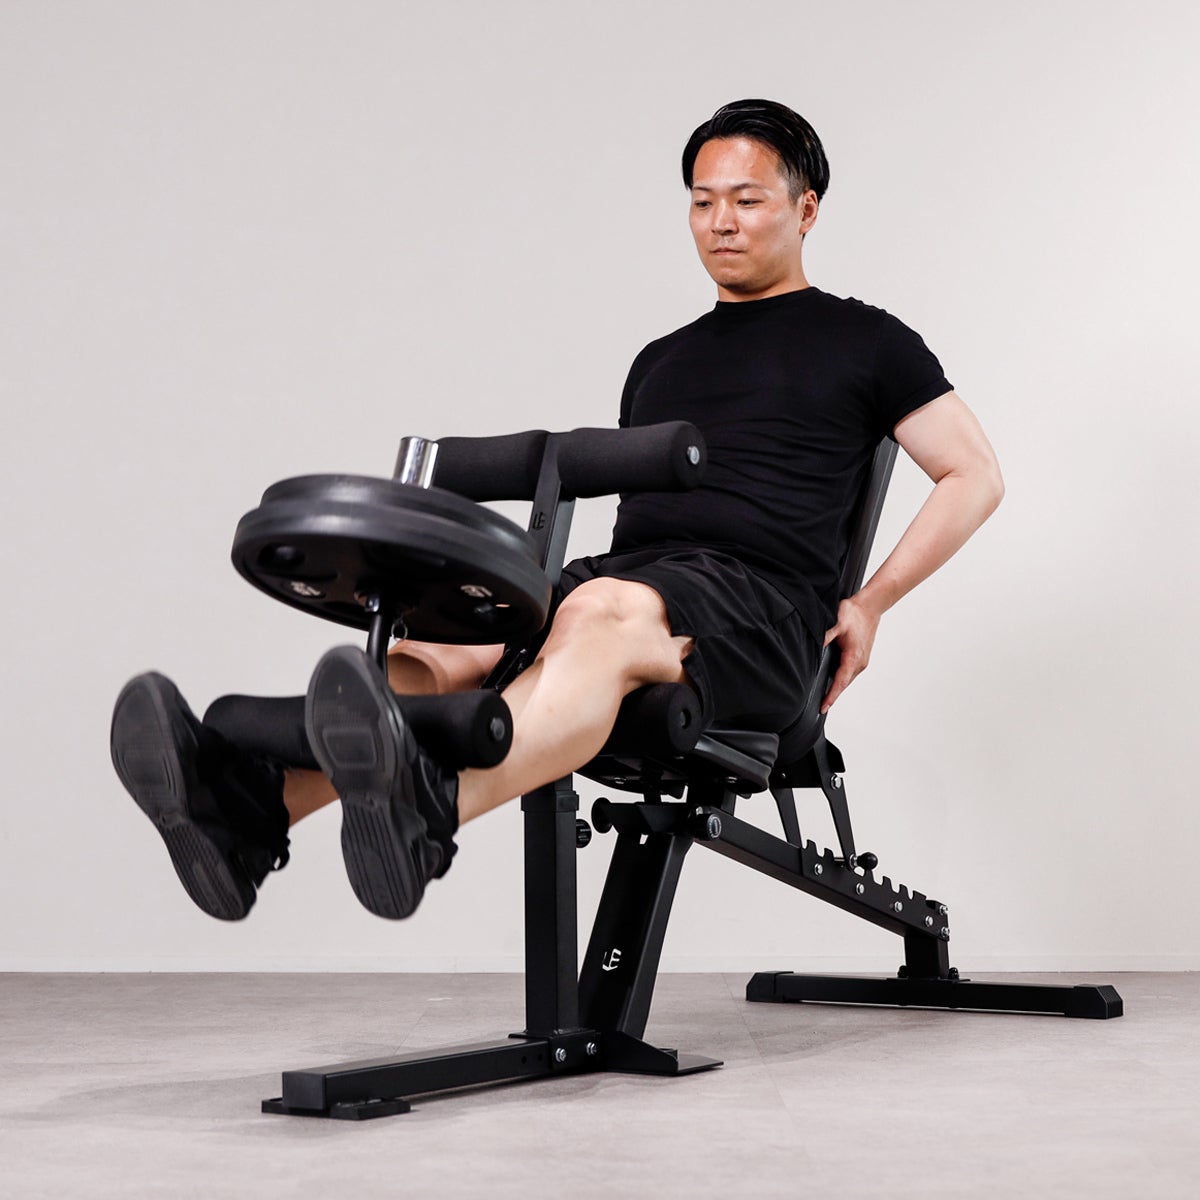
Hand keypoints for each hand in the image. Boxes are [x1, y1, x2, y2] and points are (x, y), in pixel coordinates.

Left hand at [820, 595, 880, 712]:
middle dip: (833, 696)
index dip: (831, 696)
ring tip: (825, 699)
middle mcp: (860, 662)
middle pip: (844, 684)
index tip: (824, 707)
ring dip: (837, 689)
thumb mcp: (836, 622)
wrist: (870, 607)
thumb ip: (825, 636)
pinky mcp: (861, 658)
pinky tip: (833, 682)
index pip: (840, 682)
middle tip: (821, 708)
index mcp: (853, 656)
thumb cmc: (854, 613)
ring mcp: (862, 661)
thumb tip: (815, 646)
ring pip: (847, 679)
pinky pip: (850, 673)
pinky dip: (842, 680)